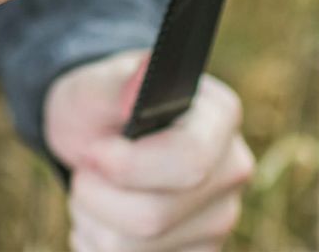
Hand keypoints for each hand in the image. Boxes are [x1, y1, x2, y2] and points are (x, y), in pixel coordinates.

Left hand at [45, 51, 254, 251]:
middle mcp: (233, 168)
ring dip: (94, 224)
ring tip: (93, 191)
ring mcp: (220, 217)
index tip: (94, 151)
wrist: (102, 138)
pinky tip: (105, 219)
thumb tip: (138, 84)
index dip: (130, 167)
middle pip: (156, 217)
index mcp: (221, 115)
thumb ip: (116, 84)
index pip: (190, 160)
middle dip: (98, 198)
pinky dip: (101, 248)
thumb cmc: (103, 104)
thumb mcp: (97, 85)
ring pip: (139, 250)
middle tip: (86, 167)